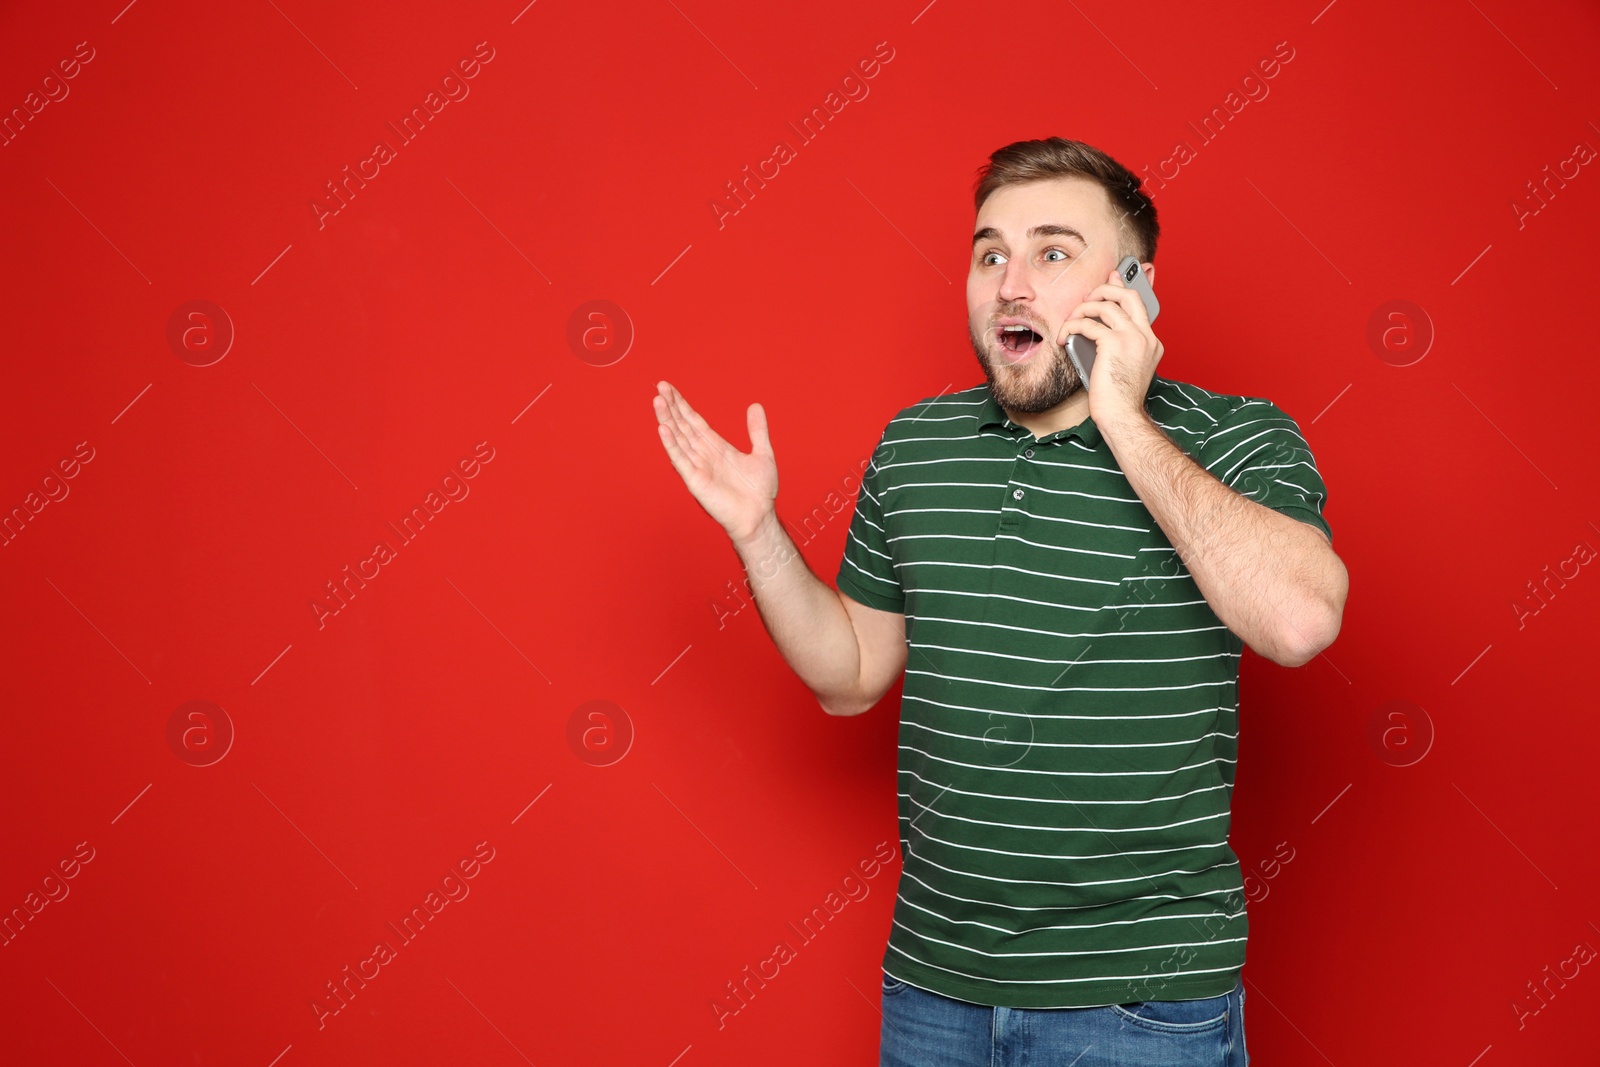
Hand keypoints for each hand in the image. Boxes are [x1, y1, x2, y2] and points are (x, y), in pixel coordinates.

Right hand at [653, 381, 777, 544]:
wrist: (760, 517)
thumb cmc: (760, 491)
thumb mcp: (762, 453)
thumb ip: (757, 430)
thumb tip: (755, 406)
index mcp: (716, 447)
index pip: (694, 421)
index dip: (682, 404)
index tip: (669, 388)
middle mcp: (703, 455)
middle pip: (683, 426)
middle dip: (671, 407)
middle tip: (659, 387)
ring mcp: (698, 467)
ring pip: (678, 439)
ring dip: (667, 420)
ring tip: (657, 401)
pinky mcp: (696, 481)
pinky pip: (681, 460)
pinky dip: (671, 445)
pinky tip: (663, 429)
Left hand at [1056, 267, 1163, 425]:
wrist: (1122, 416)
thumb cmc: (1119, 400)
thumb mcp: (1123, 368)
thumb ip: (1118, 346)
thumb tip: (1096, 329)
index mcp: (1151, 342)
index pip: (1138, 306)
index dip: (1122, 289)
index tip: (1111, 279)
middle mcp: (1146, 337)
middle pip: (1128, 295)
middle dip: (1105, 289)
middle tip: (1088, 296)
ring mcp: (1132, 338)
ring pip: (1106, 305)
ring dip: (1082, 309)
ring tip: (1071, 321)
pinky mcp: (1114, 344)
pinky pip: (1088, 324)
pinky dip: (1072, 327)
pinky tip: (1064, 337)